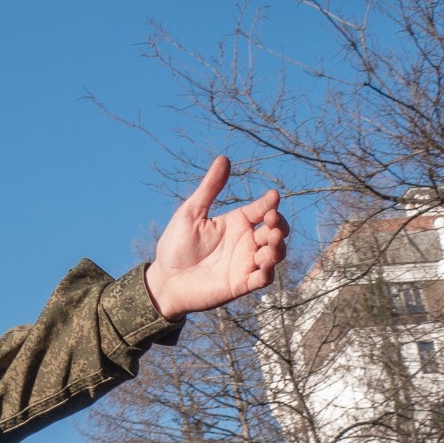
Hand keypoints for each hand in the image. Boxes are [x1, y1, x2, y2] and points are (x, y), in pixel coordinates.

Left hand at [145, 155, 289, 319]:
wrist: (164, 279)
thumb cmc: (176, 246)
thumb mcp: (191, 213)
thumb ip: (209, 188)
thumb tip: (224, 158)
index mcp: (236, 223)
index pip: (261, 210)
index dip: (269, 203)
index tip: (272, 197)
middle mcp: (245, 242)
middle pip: (275, 231)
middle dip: (279, 224)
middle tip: (270, 220)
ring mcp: (245, 263)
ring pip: (275, 253)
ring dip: (278, 246)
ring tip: (273, 238)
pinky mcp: (241, 284)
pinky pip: (263, 278)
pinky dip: (268, 271)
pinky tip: (266, 263)